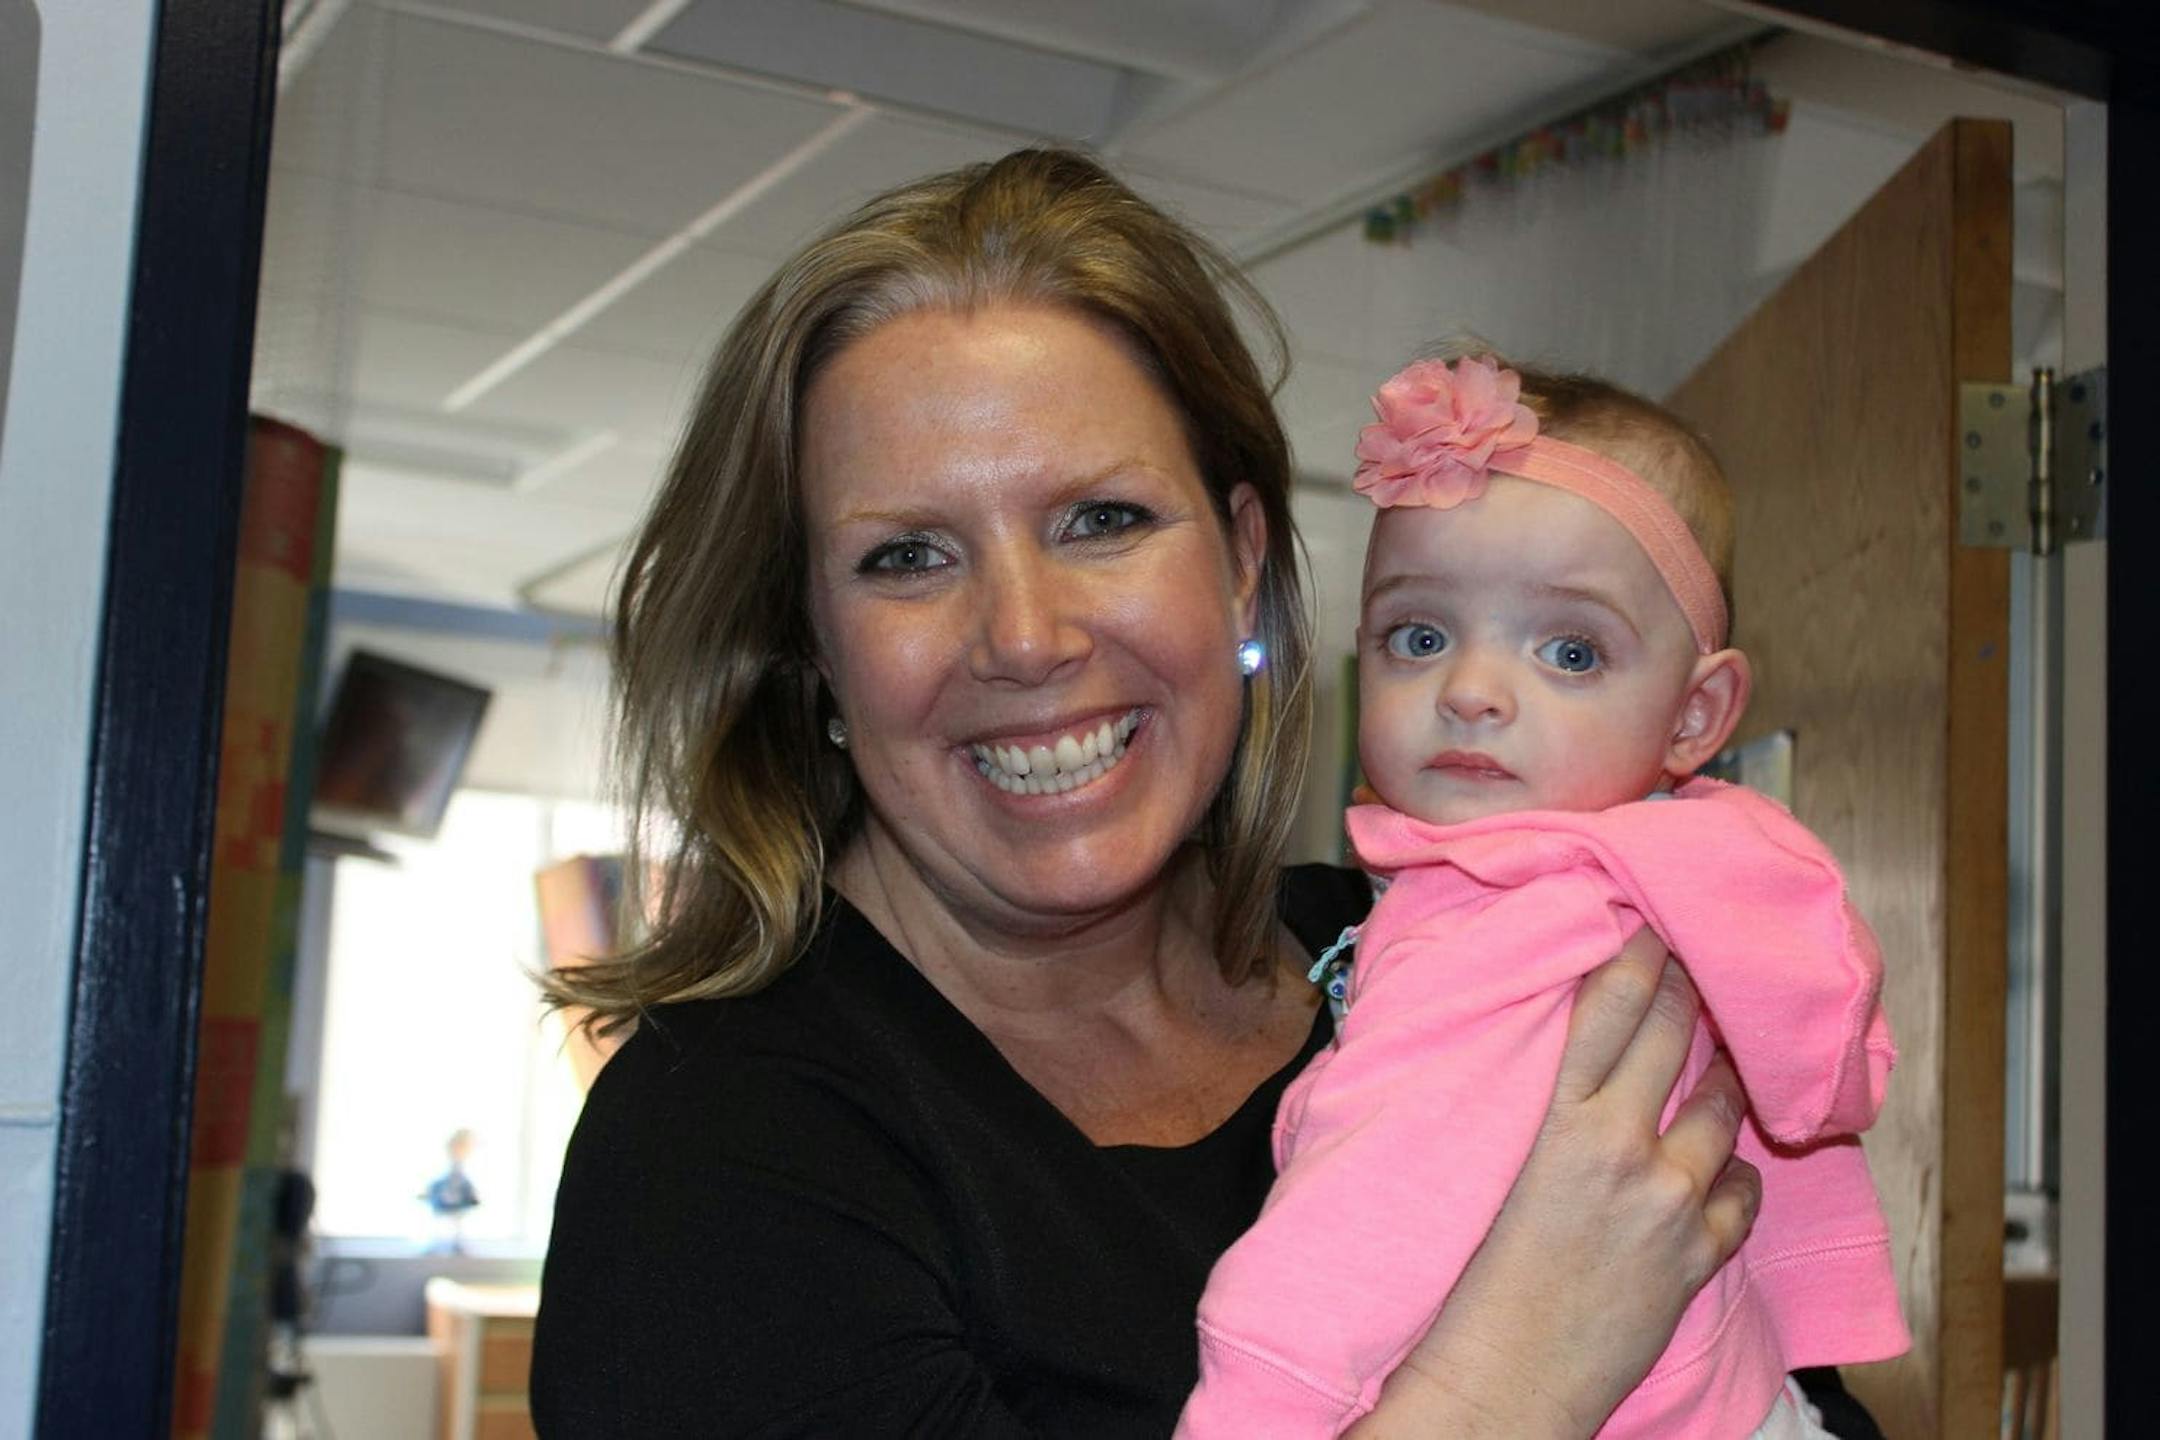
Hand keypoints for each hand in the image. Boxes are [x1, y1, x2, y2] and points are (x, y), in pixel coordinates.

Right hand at [1351, 931, 1758, 1437]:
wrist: (1506, 1374)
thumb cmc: (1479, 1279)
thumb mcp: (1500, 1171)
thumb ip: (1543, 1114)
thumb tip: (1570, 1069)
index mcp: (1556, 1122)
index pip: (1609, 1010)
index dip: (1640, 958)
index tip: (1656, 926)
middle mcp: (1618, 1148)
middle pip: (1673, 1039)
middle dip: (1693, 992)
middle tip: (1704, 963)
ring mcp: (1666, 1201)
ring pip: (1723, 1111)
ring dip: (1727, 1080)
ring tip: (1728, 1061)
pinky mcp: (1696, 1256)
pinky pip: (1743, 1195)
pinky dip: (1738, 1177)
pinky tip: (1727, 1170)